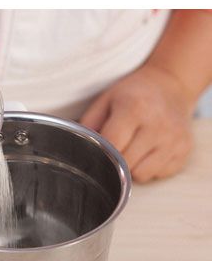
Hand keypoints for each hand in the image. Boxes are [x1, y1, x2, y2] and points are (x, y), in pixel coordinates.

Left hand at [82, 65, 192, 181]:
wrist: (171, 86)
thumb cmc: (133, 94)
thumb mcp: (106, 99)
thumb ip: (89, 124)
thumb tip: (76, 150)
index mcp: (135, 109)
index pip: (112, 147)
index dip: (101, 154)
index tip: (96, 153)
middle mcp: (158, 126)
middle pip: (125, 164)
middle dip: (115, 161)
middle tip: (116, 146)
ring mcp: (174, 140)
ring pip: (141, 175)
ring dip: (132, 168)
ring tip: (133, 148)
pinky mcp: (184, 151)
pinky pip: (157, 174)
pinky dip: (149, 167)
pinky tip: (149, 149)